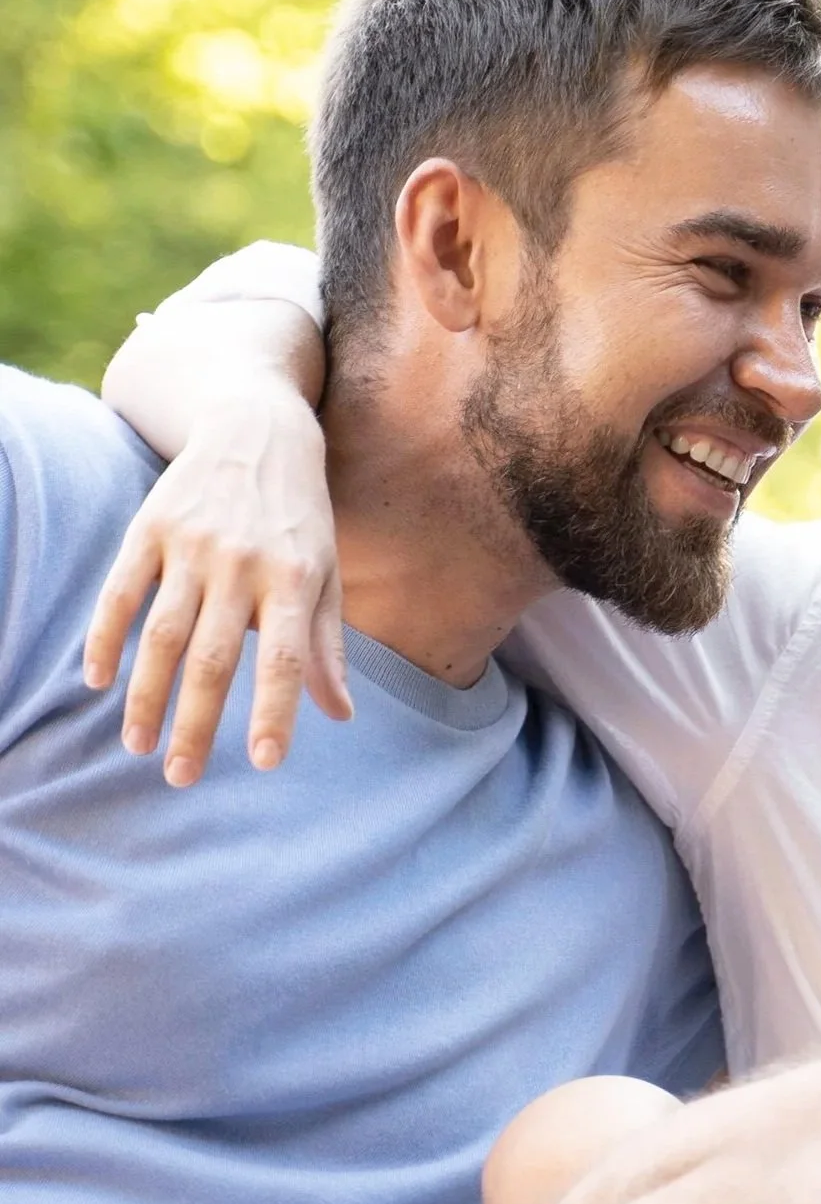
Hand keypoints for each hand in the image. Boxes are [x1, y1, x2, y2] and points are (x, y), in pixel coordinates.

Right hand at [83, 394, 349, 783]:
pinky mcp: (151, 527)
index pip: (287, 658)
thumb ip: (328, 645)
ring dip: (146, 694)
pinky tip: (97, 680)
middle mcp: (244, 564)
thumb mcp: (327, 571)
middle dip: (196, 723)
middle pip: (215, 657)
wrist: (257, 426)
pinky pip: (121, 591)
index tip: (264, 763)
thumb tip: (340, 715)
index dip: (276, 711)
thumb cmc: (300, 515)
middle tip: (180, 777)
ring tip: (138, 745)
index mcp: (296, 579)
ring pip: (163, 633)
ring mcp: (193, 545)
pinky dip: (105, 636)